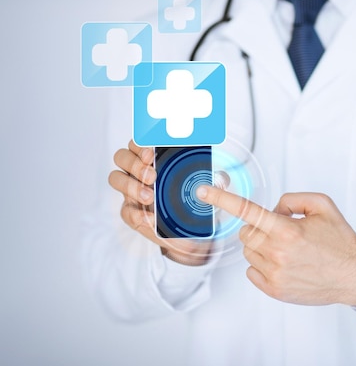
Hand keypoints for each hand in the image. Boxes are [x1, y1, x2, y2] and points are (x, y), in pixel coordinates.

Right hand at [108, 140, 211, 265]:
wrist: (188, 231)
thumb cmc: (191, 198)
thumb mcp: (202, 184)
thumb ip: (208, 174)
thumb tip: (220, 170)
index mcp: (151, 158)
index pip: (137, 143)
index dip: (141, 145)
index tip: (152, 153)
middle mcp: (137, 171)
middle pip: (121, 157)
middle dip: (135, 164)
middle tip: (152, 176)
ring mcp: (131, 191)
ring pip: (116, 178)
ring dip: (131, 186)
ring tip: (150, 197)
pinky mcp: (131, 212)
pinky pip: (126, 211)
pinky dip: (138, 215)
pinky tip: (150, 219)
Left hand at [196, 185, 355, 306]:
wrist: (354, 274)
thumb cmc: (340, 241)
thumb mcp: (322, 205)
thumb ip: (292, 199)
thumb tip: (273, 208)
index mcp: (287, 229)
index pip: (247, 210)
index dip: (222, 199)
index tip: (204, 191)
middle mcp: (277, 252)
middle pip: (246, 233)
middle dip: (259, 228)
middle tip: (282, 231)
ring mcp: (274, 273)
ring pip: (248, 251)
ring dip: (262, 246)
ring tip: (288, 250)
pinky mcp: (274, 290)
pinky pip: (252, 271)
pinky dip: (263, 264)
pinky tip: (285, 263)